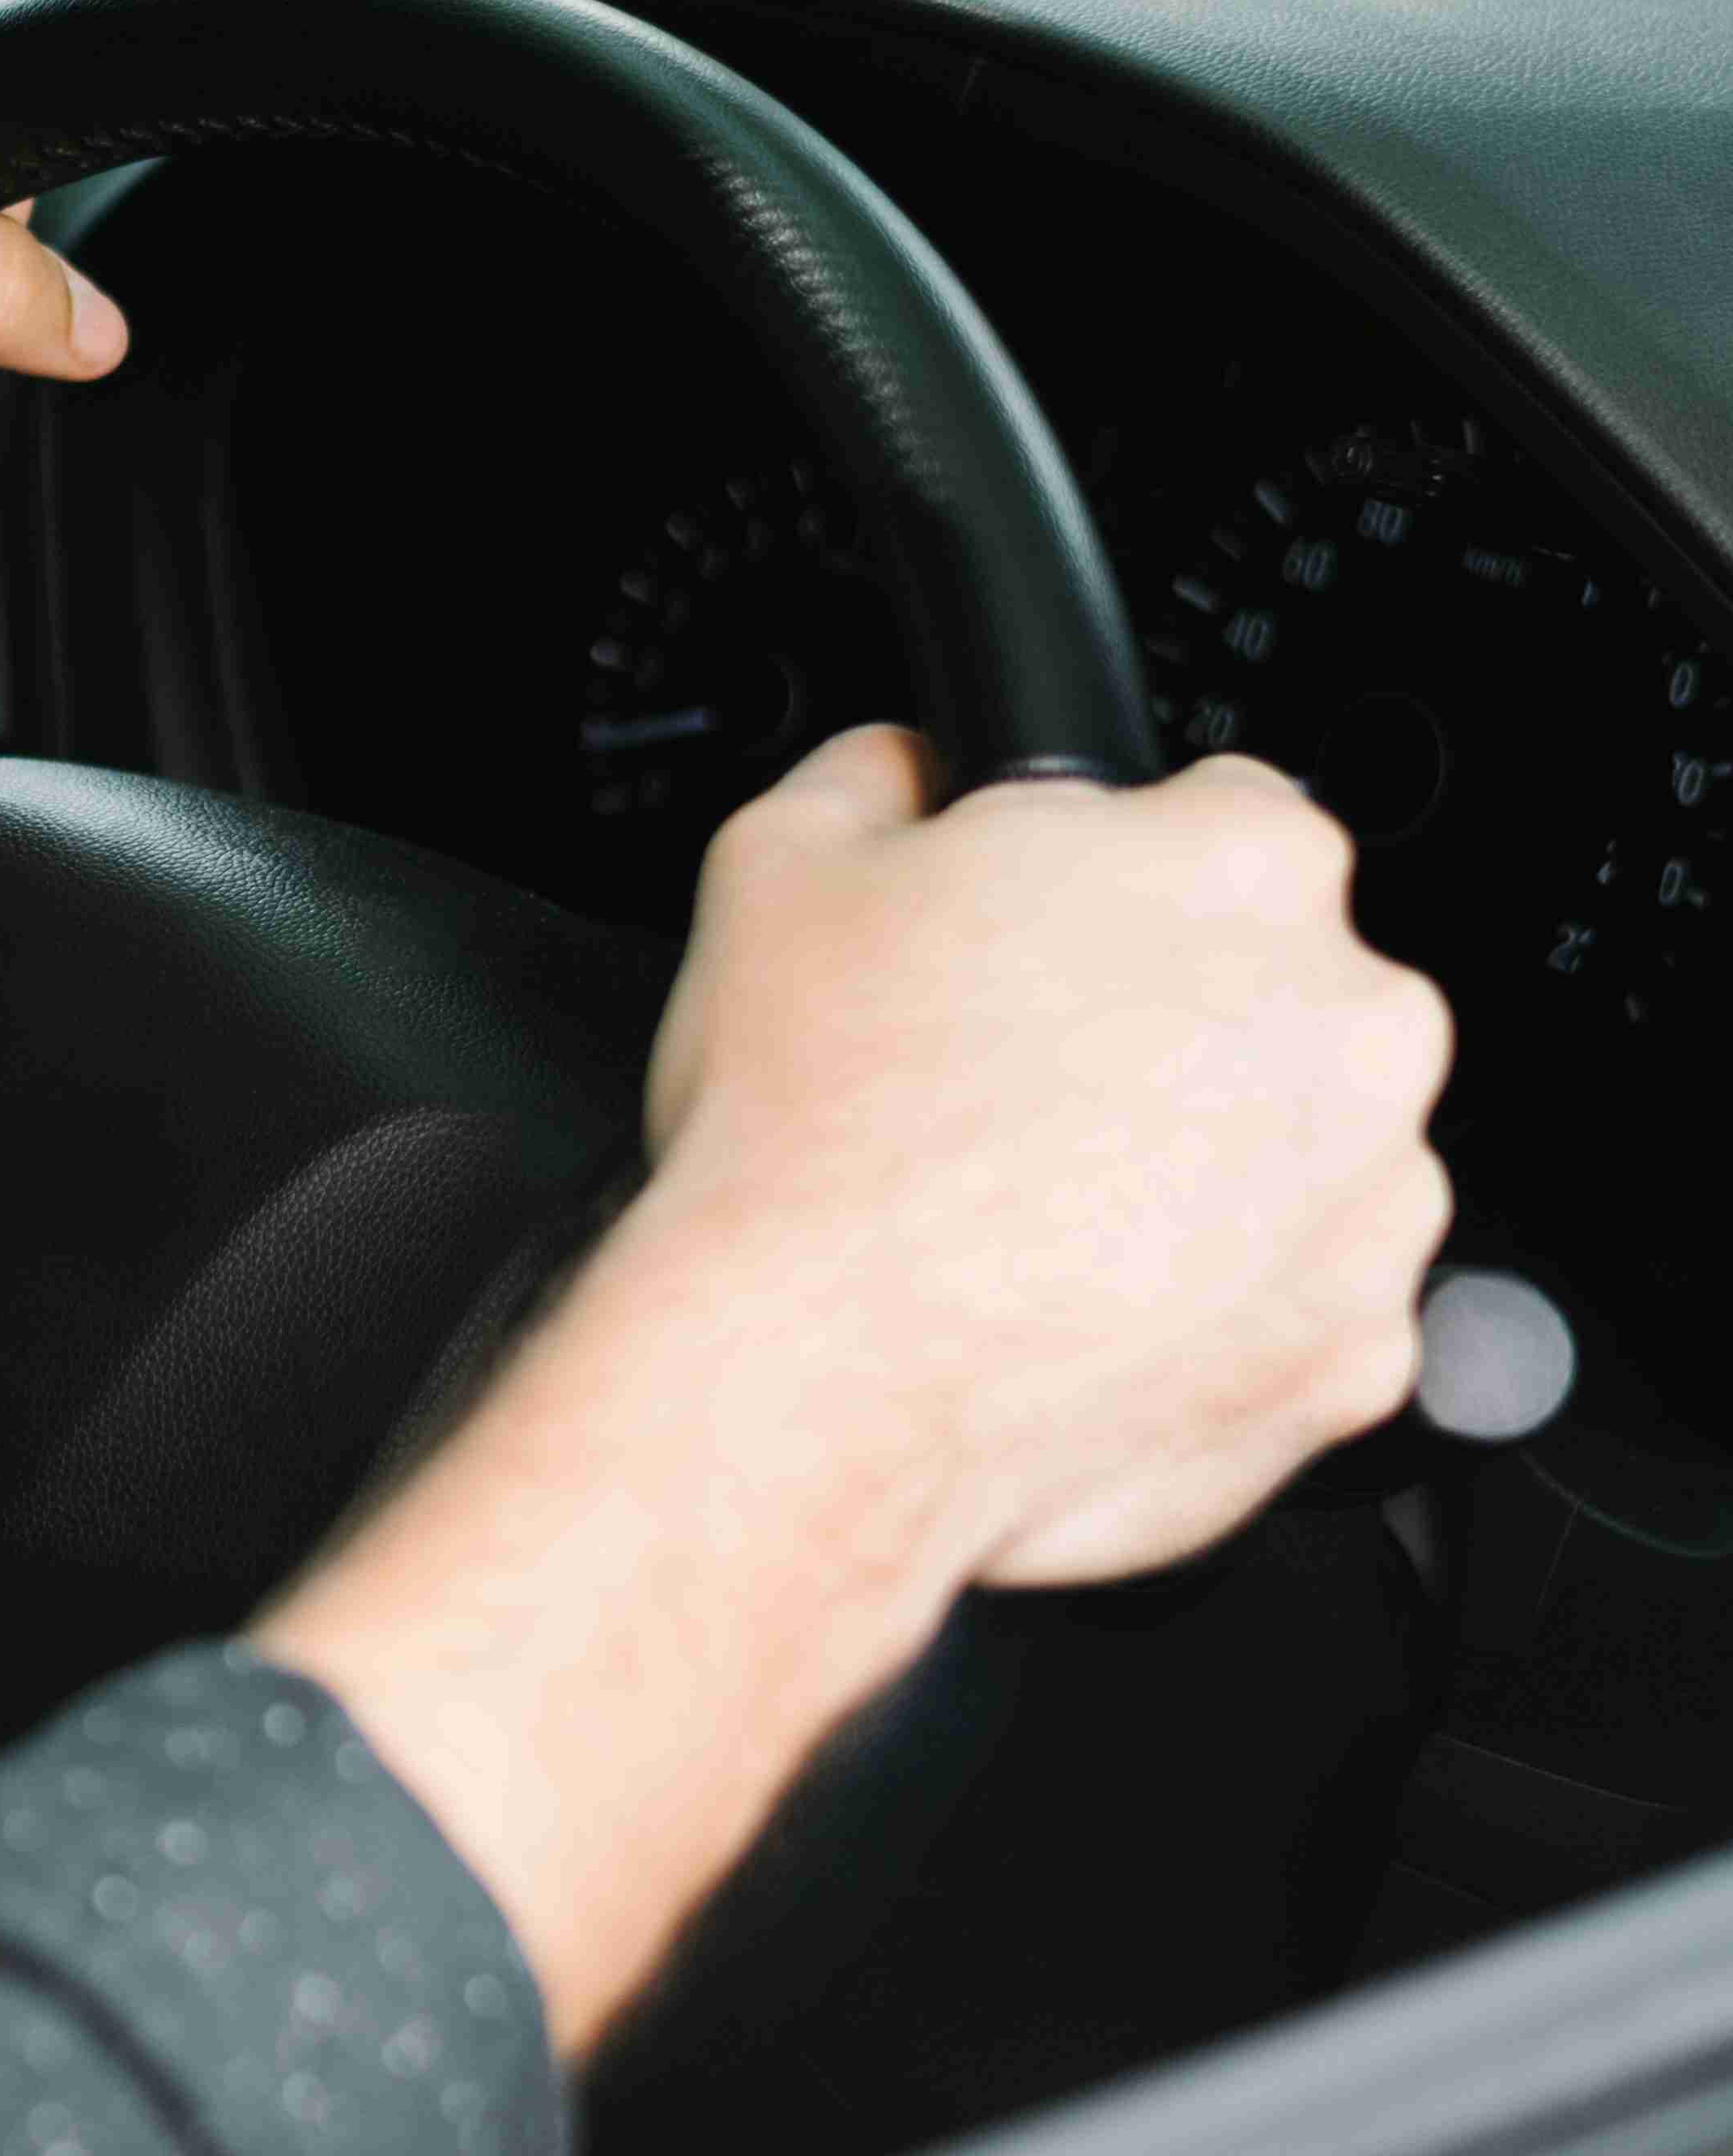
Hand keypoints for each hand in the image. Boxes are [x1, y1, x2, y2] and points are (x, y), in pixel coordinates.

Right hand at [630, 723, 1455, 1593]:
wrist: (818, 1383)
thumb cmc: (811, 1133)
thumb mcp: (775, 865)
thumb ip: (875, 779)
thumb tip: (904, 772)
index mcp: (1243, 863)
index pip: (1225, 818)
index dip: (1110, 885)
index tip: (1044, 947)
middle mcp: (1357, 1023)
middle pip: (1285, 995)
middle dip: (1172, 1034)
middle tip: (1016, 1092)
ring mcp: (1379, 1201)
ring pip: (1306, 1158)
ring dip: (1203, 1175)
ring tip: (1034, 1218)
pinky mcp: (1362, 1354)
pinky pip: (1300, 1310)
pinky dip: (1212, 1314)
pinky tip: (1074, 1309)